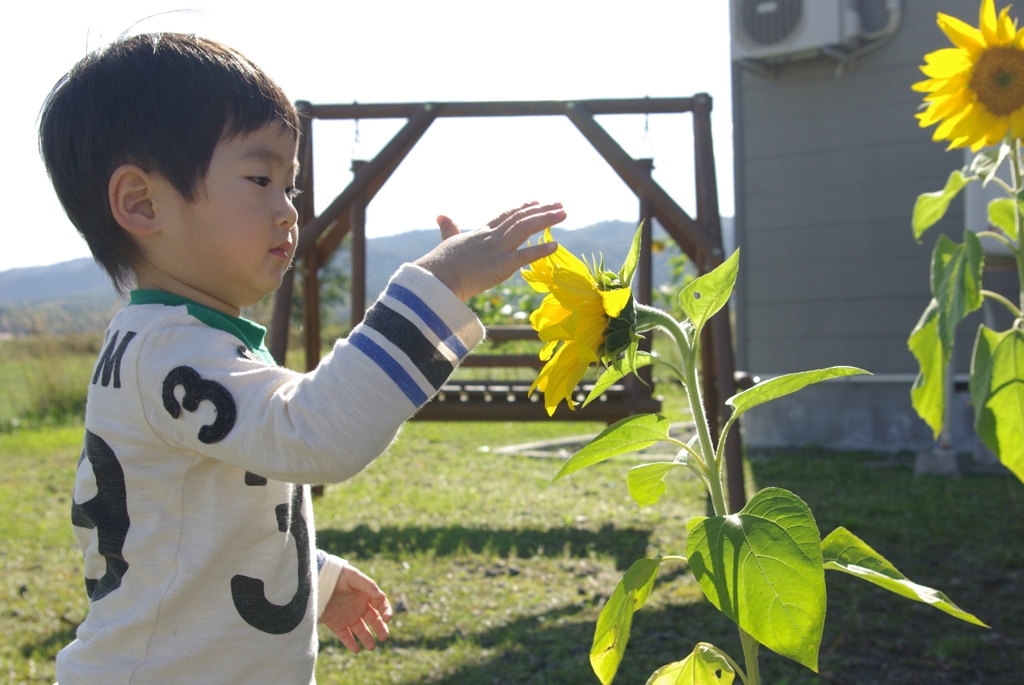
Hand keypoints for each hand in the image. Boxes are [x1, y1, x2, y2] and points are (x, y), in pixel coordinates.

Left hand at [320, 564, 392, 652]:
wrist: (318, 580)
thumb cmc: (338, 575)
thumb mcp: (354, 577)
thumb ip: (368, 585)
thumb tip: (382, 596)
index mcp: (366, 595)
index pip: (381, 605)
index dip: (386, 611)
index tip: (387, 618)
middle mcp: (359, 607)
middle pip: (374, 620)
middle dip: (380, 628)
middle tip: (384, 637)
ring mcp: (348, 616)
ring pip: (361, 631)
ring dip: (367, 639)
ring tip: (371, 647)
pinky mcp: (337, 624)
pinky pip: (345, 636)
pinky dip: (350, 643)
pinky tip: (356, 650)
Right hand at [414, 202, 565, 300]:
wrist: (433, 278)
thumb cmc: (437, 265)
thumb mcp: (445, 242)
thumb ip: (448, 228)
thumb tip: (441, 215)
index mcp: (480, 234)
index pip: (505, 216)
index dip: (521, 208)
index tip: (536, 202)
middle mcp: (490, 238)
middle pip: (519, 219)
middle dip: (541, 211)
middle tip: (560, 205)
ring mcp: (496, 251)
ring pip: (524, 229)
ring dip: (545, 220)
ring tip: (563, 213)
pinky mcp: (499, 267)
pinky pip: (523, 257)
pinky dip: (540, 250)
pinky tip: (555, 245)